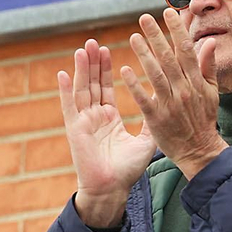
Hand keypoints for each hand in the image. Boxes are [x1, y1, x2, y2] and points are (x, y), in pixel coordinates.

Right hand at [57, 39, 157, 228]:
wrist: (112, 189)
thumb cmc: (127, 171)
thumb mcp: (146, 141)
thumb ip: (153, 120)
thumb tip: (167, 103)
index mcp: (108, 120)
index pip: (107, 88)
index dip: (106, 70)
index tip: (108, 49)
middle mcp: (94, 118)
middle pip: (93, 85)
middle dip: (93, 63)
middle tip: (93, 42)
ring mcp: (83, 123)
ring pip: (82, 90)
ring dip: (82, 69)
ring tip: (83, 49)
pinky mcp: (75, 130)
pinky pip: (69, 106)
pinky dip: (65, 90)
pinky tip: (64, 73)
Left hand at [119, 10, 226, 179]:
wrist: (199, 151)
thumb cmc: (204, 120)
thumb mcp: (212, 92)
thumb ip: (208, 67)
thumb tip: (209, 41)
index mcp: (196, 81)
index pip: (186, 49)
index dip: (177, 30)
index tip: (168, 12)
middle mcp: (184, 89)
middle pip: (169, 57)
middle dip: (157, 36)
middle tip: (143, 18)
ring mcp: (170, 103)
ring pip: (156, 74)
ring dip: (144, 54)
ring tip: (133, 36)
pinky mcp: (157, 119)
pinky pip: (144, 99)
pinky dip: (134, 85)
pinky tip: (124, 70)